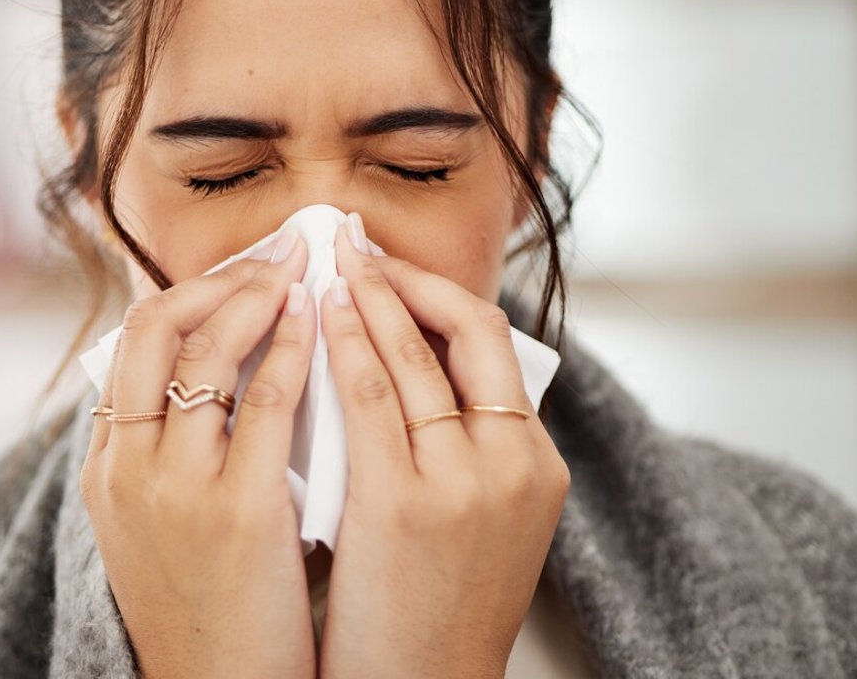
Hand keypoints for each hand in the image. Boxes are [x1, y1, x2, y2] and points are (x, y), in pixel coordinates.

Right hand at [80, 224, 318, 678]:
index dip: (189, 293)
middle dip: (220, 276)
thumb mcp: (165, 527)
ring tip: (302, 269)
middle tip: (275, 250)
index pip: (132, 346)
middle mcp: (126, 468)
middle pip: (155, 327)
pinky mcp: (234, 511)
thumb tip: (234, 374)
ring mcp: (174, 488)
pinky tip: (319, 322)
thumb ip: (182, 453)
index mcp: (106, 469)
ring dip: (258, 295)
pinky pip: (265, 402)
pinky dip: (291, 348)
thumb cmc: (211, 611)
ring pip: (206, 351)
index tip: (239, 269)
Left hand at [316, 214, 569, 678]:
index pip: (496, 344)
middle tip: (356, 246)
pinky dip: (346, 347)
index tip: (392, 268)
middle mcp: (514, 465)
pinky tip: (319, 319)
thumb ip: (462, 446)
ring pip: (415, 356)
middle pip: (469, 331)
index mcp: (537, 465)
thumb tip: (413, 366)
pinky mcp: (406, 505)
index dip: (439, 292)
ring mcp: (465, 484)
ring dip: (370, 297)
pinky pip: (371, 399)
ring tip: (331, 266)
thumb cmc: (434, 610)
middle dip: (406, 278)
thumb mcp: (479, 522)